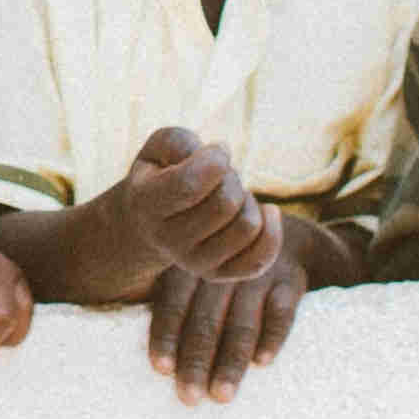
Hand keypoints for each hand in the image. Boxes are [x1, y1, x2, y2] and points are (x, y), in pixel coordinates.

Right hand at [101, 127, 279, 281]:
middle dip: (232, 177)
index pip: (190, 185)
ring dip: (248, 200)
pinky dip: (270, 228)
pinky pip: (260, 258)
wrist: (151, 221)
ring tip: (230, 194)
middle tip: (221, 175)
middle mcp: (168, 241)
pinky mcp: (218, 275)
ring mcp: (193, 263)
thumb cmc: (163, 173)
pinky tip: (264, 211)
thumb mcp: (160, 146)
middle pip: (226, 203)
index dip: (215, 160)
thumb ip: (181, 142)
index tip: (218, 150)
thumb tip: (220, 159)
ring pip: (247, 226)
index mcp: (147, 204)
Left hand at [141, 236, 308, 405]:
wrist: (274, 229)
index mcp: (190, 266)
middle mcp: (222, 270)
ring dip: (231, 361)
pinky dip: (273, 337)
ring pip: (242, 322)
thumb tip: (150, 353)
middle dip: (196, 360)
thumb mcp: (194, 267)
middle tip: (189, 397)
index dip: (166, 336)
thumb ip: (173, 300)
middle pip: (206, 320)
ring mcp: (257, 275)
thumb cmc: (221, 265)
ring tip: (221, 394)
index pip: (173, 303)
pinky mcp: (290, 280)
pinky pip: (282, 312)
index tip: (161, 368)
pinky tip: (263, 362)